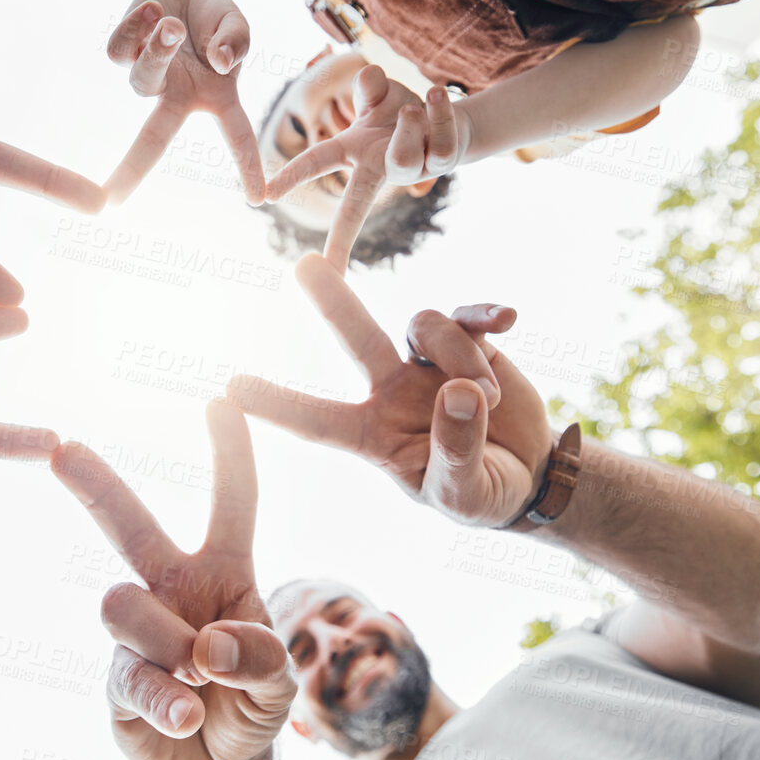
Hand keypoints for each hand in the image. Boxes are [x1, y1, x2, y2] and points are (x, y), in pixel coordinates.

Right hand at [51, 403, 295, 759]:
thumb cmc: (251, 702)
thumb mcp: (280, 681)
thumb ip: (260, 657)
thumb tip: (204, 646)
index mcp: (223, 570)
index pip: (231, 503)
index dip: (230, 454)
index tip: (221, 401)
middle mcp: (171, 588)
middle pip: (129, 526)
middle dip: (96, 484)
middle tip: (63, 449)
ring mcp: (137, 631)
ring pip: (124, 604)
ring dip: (168, 644)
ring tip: (198, 681)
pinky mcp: (116, 678)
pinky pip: (129, 673)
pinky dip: (165, 700)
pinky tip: (185, 717)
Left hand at [104, 0, 264, 205]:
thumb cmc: (216, 17)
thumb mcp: (238, 26)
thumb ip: (237, 43)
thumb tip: (219, 61)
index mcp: (213, 98)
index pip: (237, 136)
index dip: (248, 166)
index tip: (258, 198)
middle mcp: (177, 95)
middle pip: (153, 137)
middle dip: (132, 167)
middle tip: (113, 199)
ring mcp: (149, 75)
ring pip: (140, 78)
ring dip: (158, 50)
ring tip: (173, 26)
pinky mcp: (124, 51)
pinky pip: (120, 48)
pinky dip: (136, 25)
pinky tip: (154, 9)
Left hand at [224, 254, 552, 526]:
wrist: (529, 475)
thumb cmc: (480, 494)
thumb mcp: (465, 492)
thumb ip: (458, 450)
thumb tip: (460, 393)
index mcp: (371, 436)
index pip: (317, 421)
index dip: (277, 405)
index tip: (230, 387)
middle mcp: (389, 391)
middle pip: (356, 339)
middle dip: (333, 300)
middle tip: (304, 264)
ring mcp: (426, 363)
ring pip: (425, 327)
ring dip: (462, 360)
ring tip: (489, 401)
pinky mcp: (469, 343)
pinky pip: (467, 316)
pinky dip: (484, 315)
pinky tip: (506, 319)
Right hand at [261, 66, 460, 269]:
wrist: (447, 117)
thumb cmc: (401, 111)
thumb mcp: (379, 95)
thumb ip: (369, 86)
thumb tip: (368, 76)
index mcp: (356, 153)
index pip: (317, 162)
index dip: (291, 176)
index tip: (265, 196)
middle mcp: (380, 168)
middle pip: (356, 204)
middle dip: (341, 239)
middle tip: (329, 267)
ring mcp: (413, 169)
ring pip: (402, 161)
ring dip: (407, 127)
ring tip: (412, 106)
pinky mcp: (443, 160)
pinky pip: (441, 141)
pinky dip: (440, 111)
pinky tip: (436, 93)